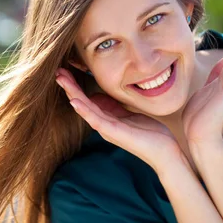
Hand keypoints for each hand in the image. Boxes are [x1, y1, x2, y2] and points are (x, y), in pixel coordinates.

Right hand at [55, 69, 188, 171]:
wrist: (164, 152)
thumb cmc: (150, 133)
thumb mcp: (129, 113)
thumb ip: (114, 105)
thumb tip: (98, 95)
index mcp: (107, 118)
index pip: (87, 98)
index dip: (76, 85)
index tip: (66, 70)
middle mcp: (103, 124)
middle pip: (82, 102)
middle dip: (69, 87)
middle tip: (57, 72)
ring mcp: (107, 129)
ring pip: (85, 108)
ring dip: (72, 94)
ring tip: (62, 81)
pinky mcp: (115, 132)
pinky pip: (96, 120)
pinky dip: (85, 110)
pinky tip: (75, 101)